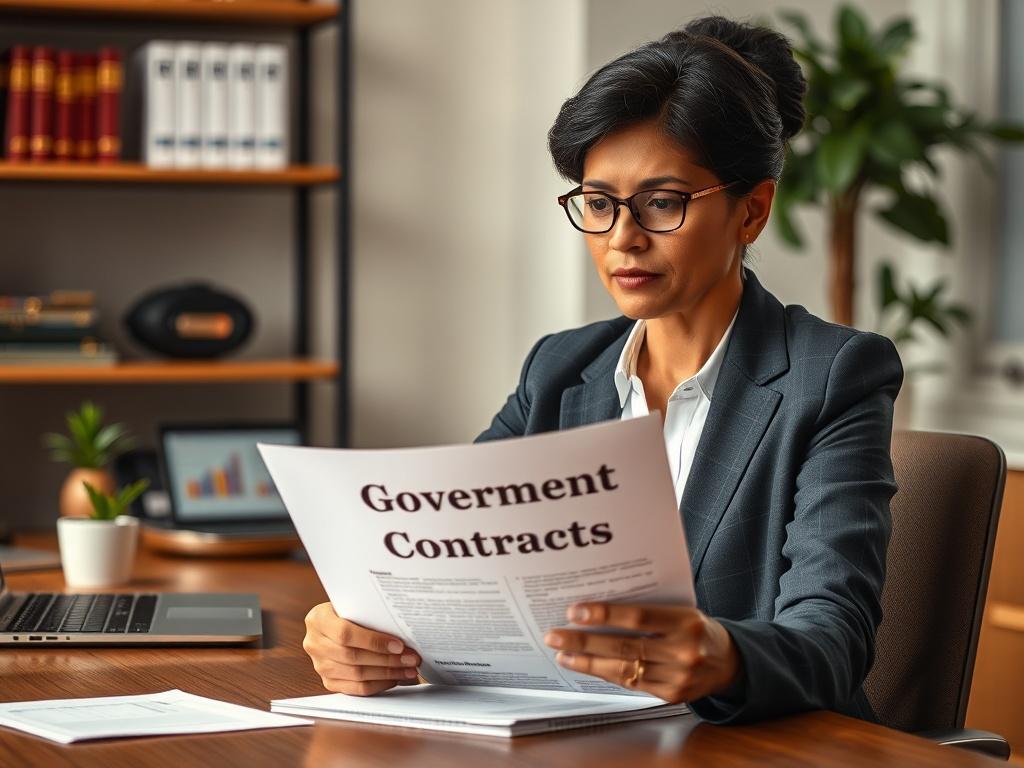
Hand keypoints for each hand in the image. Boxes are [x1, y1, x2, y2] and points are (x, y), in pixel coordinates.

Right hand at [302, 602, 421, 695]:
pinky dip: (379, 685)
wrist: (332, 621)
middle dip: (387, 660)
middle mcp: (314, 644)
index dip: (373, 641)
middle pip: (353, 657)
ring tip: (409, 669)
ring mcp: (320, 665)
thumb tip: (402, 628)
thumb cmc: (348, 610)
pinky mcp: (328, 681)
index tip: (398, 645)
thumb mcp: (352, 604)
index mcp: (318, 619)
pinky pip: (356, 689)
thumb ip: (368, 614)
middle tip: (411, 658)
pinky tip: (395, 678)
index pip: (345, 634)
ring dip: (388, 674)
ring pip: (356, 675)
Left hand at [543, 602, 740, 703]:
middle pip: (625, 647)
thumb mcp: (679, 609)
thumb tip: (597, 607)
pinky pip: (631, 684)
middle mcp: (683, 651)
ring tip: (562, 653)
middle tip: (554, 635)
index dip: (604, 614)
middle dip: (584, 641)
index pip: (638, 617)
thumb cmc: (695, 627)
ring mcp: (678, 677)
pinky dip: (605, 674)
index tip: (574, 611)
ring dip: (587, 662)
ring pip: (623, 670)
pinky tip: (585, 666)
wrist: (728, 661)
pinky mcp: (671, 696)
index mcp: (686, 621)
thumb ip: (647, 608)